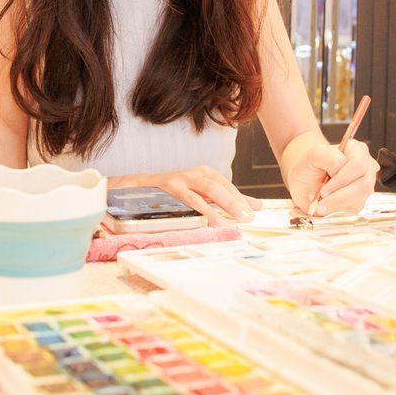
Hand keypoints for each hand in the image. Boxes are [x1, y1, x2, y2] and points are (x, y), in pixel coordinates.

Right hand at [118, 167, 253, 226]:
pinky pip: (192, 199)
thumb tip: (256, 206)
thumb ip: (225, 200)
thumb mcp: (199, 195)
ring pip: (210, 189)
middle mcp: (196, 173)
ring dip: (226, 204)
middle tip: (250, 216)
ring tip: (238, 219)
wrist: (139, 188)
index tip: (257, 209)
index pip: (228, 186)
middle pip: (221, 186)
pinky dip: (205, 210)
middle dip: (237, 201)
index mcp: (205, 174)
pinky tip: (214, 221)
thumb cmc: (173, 194)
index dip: (242, 198)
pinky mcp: (171, 187)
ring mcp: (183, 179)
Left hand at [286, 139, 376, 216]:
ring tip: (320, 204)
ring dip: (337, 205)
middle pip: (363, 185)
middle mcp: (366, 168)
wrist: (305, 180)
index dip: (341, 179)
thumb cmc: (310, 165)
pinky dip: (337, 212)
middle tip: (321, 200)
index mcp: (357, 151)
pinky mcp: (360, 202)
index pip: (358, 165)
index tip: (324, 188)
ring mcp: (365, 186)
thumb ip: (329, 156)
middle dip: (339, 196)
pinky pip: (354, 211)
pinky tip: (326, 206)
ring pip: (360, 200)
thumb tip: (341, 168)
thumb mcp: (314, 155)